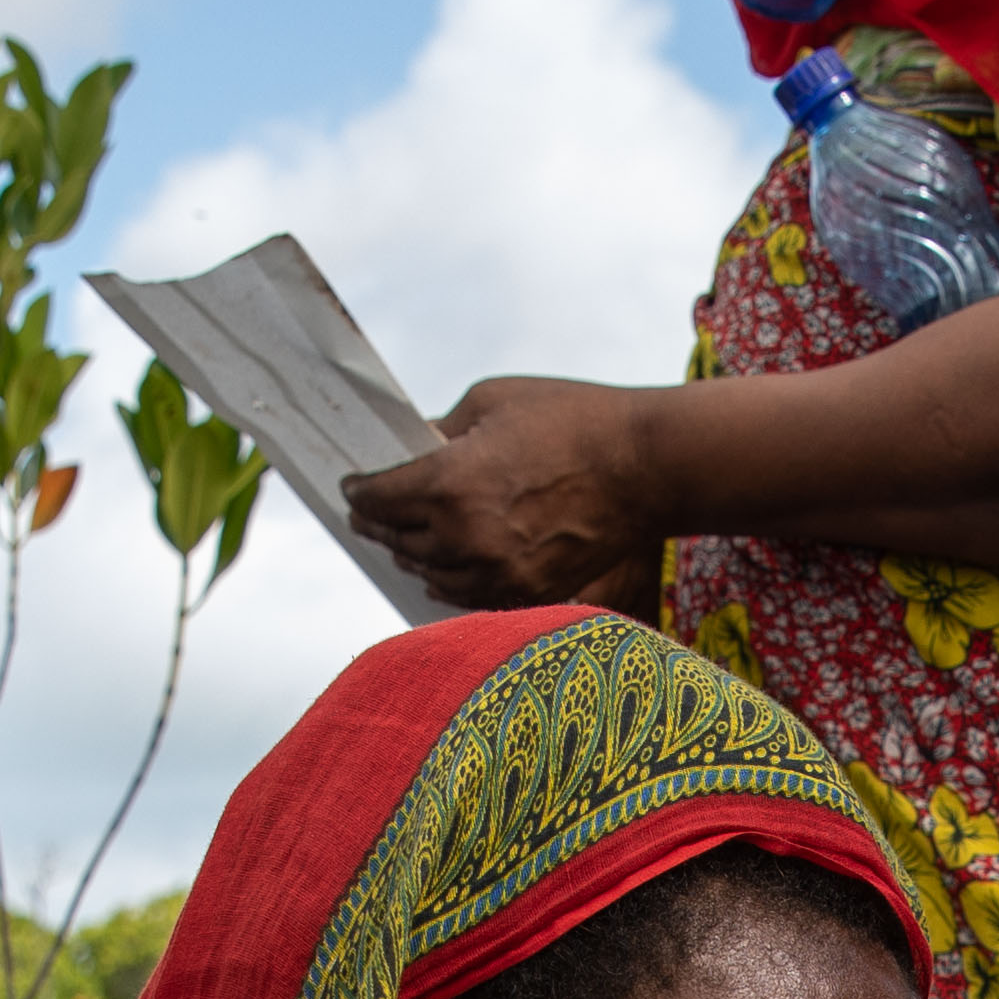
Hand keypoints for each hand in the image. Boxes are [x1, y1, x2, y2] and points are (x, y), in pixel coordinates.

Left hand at [345, 379, 667, 611]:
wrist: (647, 466)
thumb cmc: (573, 419)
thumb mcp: (494, 401)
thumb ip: (443, 428)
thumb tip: (414, 447)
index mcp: (448, 482)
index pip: (377, 497)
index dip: (358, 491)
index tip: (351, 488)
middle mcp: (465, 536)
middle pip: (397, 539)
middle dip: (377, 523)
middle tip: (366, 516)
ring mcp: (497, 571)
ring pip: (430, 574)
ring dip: (413, 556)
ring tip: (406, 542)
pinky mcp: (528, 592)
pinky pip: (470, 596)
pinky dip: (451, 582)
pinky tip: (446, 570)